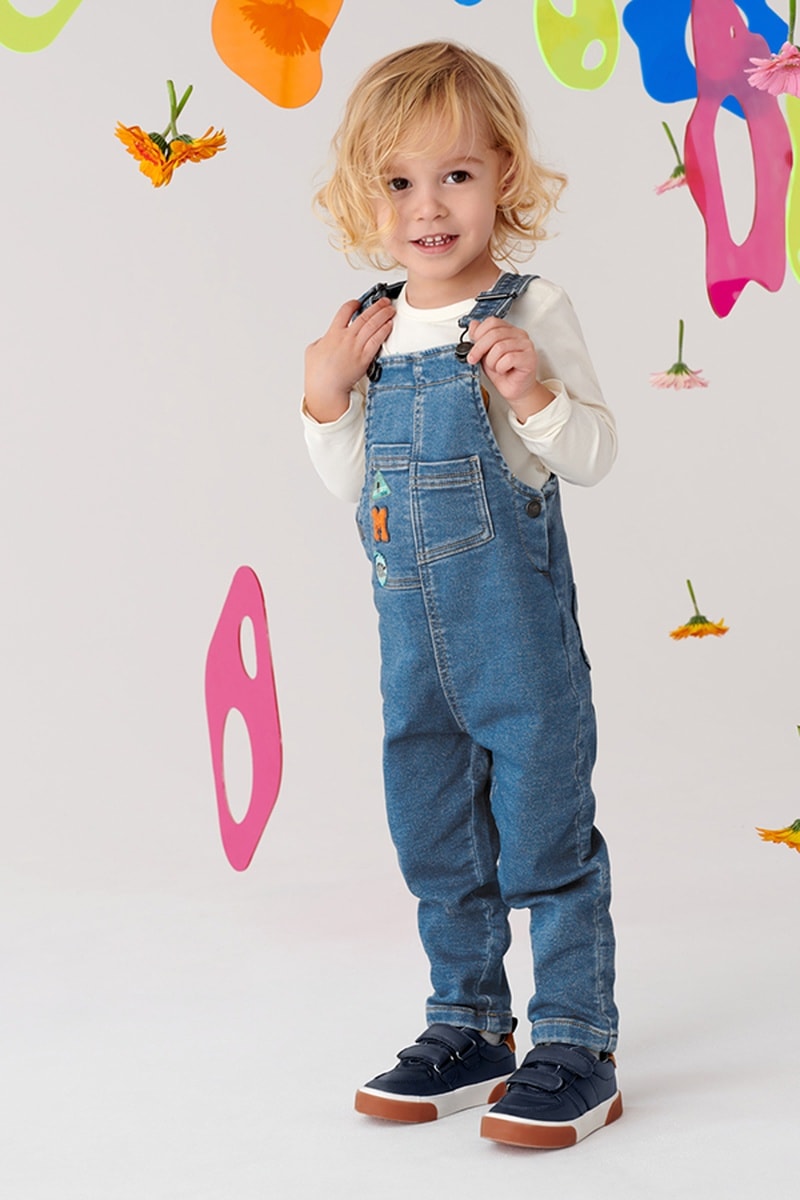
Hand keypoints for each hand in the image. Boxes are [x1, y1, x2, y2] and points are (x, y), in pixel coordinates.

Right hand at [304, 297, 393, 422]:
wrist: (326, 388)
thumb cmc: (317, 373)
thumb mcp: (312, 350)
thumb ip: (322, 341)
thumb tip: (326, 338)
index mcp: (333, 333)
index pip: (345, 311)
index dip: (353, 304)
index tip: (358, 303)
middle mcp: (346, 338)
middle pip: (364, 316)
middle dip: (376, 306)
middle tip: (384, 301)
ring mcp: (356, 348)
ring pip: (373, 326)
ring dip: (383, 315)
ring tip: (390, 309)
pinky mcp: (365, 359)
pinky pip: (377, 341)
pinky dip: (384, 331)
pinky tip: (389, 325)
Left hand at [466, 317, 553, 421]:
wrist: (514, 390)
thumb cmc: (502, 372)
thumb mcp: (484, 354)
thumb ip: (479, 339)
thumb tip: (473, 325)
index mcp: (509, 330)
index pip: (492, 322)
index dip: (478, 334)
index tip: (471, 348)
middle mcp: (519, 334)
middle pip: (494, 334)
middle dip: (479, 349)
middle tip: (474, 360)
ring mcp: (526, 345)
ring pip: (500, 347)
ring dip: (492, 362)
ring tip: (495, 368)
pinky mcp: (530, 358)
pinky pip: (509, 358)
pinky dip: (501, 367)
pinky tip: (504, 370)